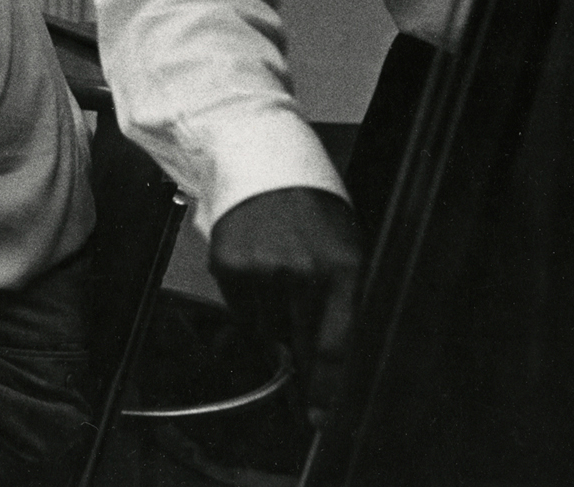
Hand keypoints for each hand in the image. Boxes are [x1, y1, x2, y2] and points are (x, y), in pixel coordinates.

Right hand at [208, 186, 361, 428]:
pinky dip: (250, 301)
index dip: (326, 388)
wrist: (258, 154)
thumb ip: (344, 297)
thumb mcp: (345, 244)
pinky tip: (257, 269)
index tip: (320, 417)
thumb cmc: (311, 201)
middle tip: (304, 398)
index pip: (335, 344)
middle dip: (301, 370)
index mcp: (342, 266)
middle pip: (299, 343)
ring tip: (280, 280)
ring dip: (274, 321)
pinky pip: (242, 308)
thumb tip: (333, 354)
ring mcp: (260, 269)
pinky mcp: (228, 265)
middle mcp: (300, 270)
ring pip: (267, 327)